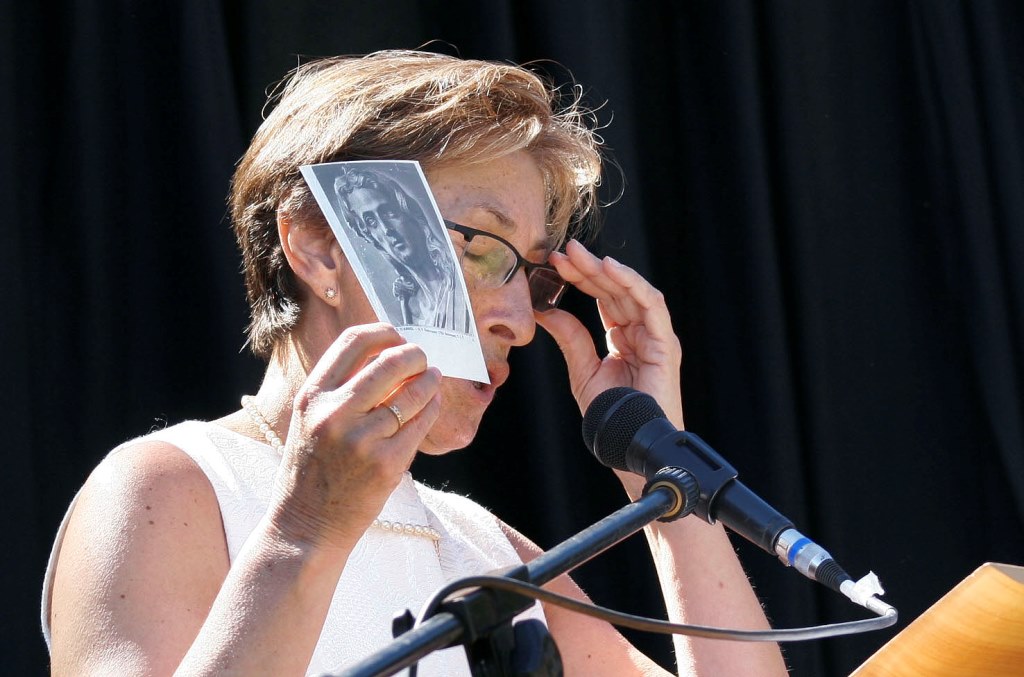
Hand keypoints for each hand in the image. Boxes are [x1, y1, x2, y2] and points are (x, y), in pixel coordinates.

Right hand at [268, 323, 441, 550]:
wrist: (306, 525)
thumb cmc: (312, 469)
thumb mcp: (308, 420)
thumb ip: (338, 388)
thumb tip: (384, 352)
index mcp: (312, 397)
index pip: (353, 343)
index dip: (383, 332)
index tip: (397, 337)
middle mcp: (334, 414)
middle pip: (390, 362)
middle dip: (415, 354)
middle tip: (422, 358)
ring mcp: (362, 440)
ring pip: (413, 393)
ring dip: (430, 380)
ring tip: (433, 378)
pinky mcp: (387, 464)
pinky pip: (420, 425)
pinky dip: (431, 408)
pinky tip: (432, 404)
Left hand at [536, 240, 683, 427]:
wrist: (628, 443)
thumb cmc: (611, 415)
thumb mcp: (583, 370)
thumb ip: (570, 337)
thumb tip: (544, 310)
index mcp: (623, 337)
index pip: (602, 297)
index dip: (580, 278)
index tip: (554, 263)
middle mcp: (641, 332)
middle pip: (615, 290)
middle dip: (588, 268)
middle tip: (562, 251)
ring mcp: (655, 336)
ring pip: (632, 290)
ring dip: (605, 270)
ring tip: (578, 256)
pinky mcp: (665, 343)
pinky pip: (652, 305)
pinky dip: (632, 283)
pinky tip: (610, 269)